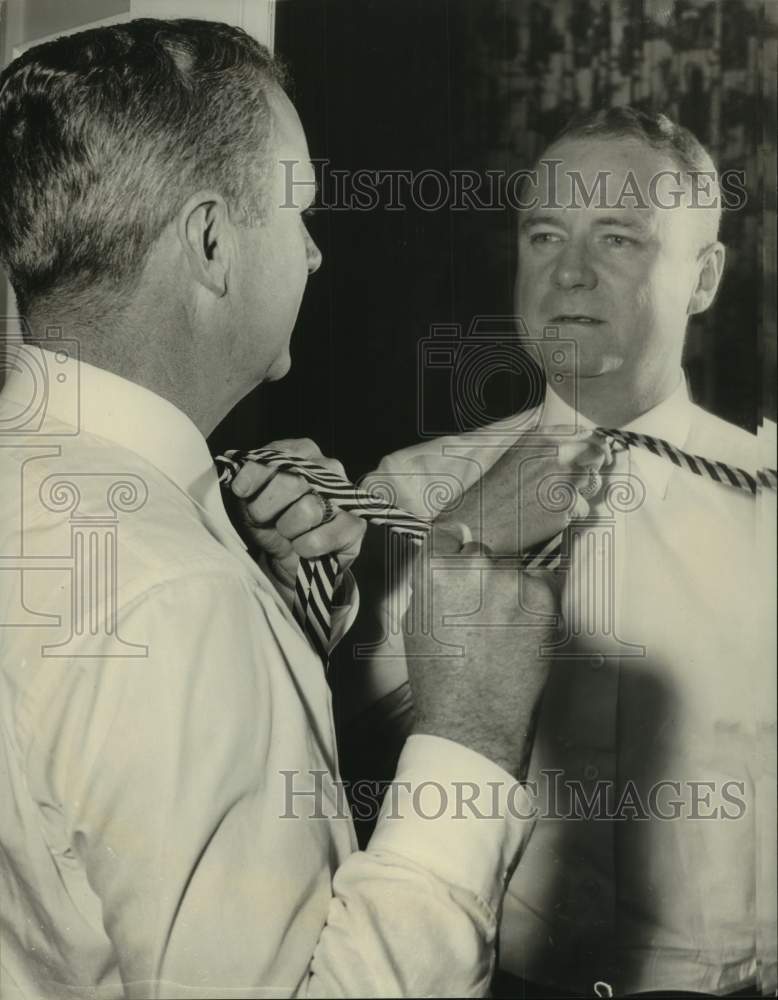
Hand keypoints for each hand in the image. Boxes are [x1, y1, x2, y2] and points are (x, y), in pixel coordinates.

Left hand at [227, 438, 366, 588]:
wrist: (287, 556)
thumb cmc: (269, 520)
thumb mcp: (250, 498)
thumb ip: (247, 482)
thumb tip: (240, 479)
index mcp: (301, 451)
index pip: (276, 456)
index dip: (255, 476)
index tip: (241, 492)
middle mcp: (328, 467)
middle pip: (292, 482)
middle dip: (267, 507)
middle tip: (263, 518)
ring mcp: (345, 495)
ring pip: (308, 510)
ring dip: (287, 529)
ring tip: (286, 532)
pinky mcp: (355, 525)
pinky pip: (322, 538)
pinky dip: (304, 547)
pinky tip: (301, 547)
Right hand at [403, 540, 557, 777]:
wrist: (475, 718)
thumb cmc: (440, 678)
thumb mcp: (416, 622)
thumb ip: (431, 585)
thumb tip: (446, 567)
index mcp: (436, 567)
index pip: (447, 534)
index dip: (452, 553)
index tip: (458, 569)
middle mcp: (475, 564)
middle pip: (481, 552)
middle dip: (480, 574)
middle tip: (480, 610)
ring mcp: (512, 579)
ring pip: (512, 570)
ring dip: (509, 589)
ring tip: (501, 629)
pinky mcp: (544, 597)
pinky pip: (540, 586)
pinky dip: (534, 604)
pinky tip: (520, 633)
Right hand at [436, 426, 611, 554]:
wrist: (479, 521)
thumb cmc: (494, 491)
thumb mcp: (515, 455)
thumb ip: (546, 446)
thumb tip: (579, 444)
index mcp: (541, 439)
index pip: (585, 434)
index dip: (597, 445)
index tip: (602, 454)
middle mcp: (555, 455)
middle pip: (593, 459)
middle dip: (589, 471)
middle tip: (579, 484)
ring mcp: (563, 480)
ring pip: (588, 487)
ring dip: (576, 496)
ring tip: (547, 504)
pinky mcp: (566, 507)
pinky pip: (580, 510)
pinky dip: (567, 516)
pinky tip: (543, 518)